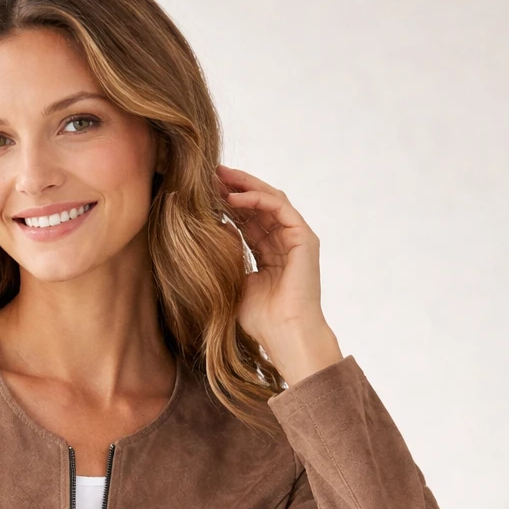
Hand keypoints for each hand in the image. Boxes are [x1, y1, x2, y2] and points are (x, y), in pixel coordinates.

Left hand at [215, 164, 342, 383]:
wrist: (284, 334)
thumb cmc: (260, 320)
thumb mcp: (235, 281)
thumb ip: (228, 254)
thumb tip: (217, 227)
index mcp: (269, 254)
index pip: (248, 220)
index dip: (227, 204)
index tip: (204, 191)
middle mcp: (284, 242)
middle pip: (259, 206)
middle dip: (234, 187)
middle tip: (210, 173)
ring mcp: (296, 239)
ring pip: (270, 200)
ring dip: (245, 186)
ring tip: (220, 176)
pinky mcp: (304, 238)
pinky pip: (279, 208)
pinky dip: (257, 199)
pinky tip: (234, 198)